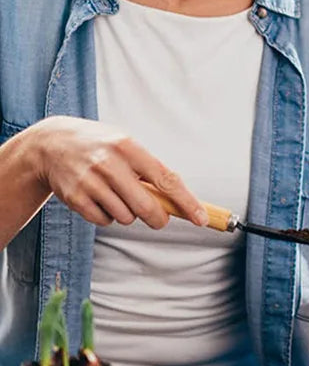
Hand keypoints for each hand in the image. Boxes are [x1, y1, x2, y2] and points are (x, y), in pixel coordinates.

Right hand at [28, 116, 207, 228]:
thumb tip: (178, 200)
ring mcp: (90, 182)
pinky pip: (104, 221)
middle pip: (146, 207)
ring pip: (126, 217)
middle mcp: (110, 164)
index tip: (201, 218)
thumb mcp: (125, 146)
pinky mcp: (75, 198)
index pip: (166, 180)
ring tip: (117, 196)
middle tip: (159, 219)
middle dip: (158, 219)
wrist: (50, 144)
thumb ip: (149, 170)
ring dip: (128, 214)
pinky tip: (100, 199)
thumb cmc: (100, 146)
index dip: (187, 202)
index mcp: (129, 147)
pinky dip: (107, 217)